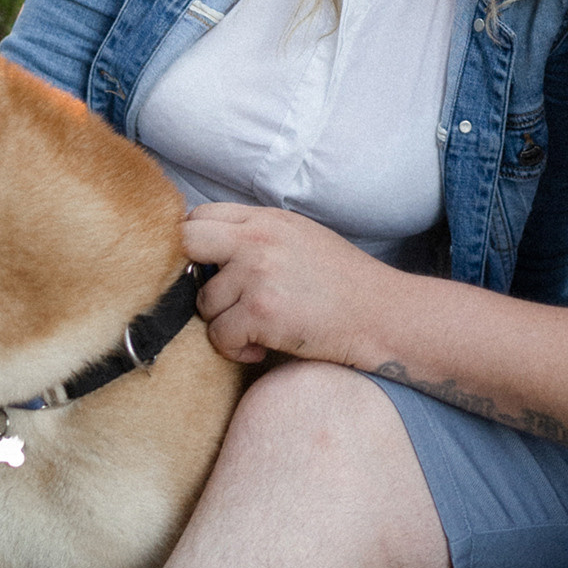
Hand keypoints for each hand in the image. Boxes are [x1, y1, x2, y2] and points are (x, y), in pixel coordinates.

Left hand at [185, 205, 389, 367]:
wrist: (381, 315)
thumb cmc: (344, 282)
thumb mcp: (300, 237)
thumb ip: (257, 235)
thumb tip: (211, 251)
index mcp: (266, 219)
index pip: (200, 217)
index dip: (196, 246)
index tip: (209, 269)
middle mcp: (257, 240)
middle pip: (186, 243)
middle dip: (192, 275)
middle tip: (219, 297)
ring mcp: (257, 275)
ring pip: (204, 302)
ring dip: (224, 322)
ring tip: (256, 328)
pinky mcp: (260, 312)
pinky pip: (219, 336)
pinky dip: (236, 350)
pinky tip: (261, 348)